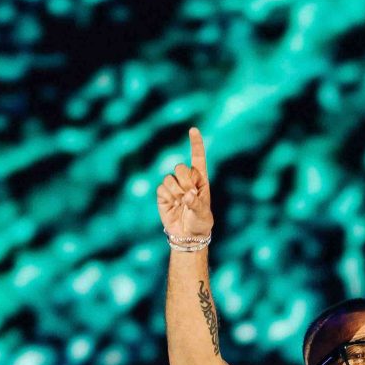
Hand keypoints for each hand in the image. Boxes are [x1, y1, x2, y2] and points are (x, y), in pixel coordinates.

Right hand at [155, 126, 213, 247]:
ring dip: (176, 192)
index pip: (197, 158)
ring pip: (169, 179)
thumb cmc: (200, 222)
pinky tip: (173, 205)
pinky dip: (167, 197)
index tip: (192, 129)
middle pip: (180, 168)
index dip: (195, 144)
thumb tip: (187, 195)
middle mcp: (186, 180)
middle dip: (184, 181)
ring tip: (181, 203)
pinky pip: (161, 188)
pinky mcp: (163, 194)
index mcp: (200, 179)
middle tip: (189, 195)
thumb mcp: (203, 214)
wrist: (187, 235)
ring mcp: (174, 186)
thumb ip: (196, 203)